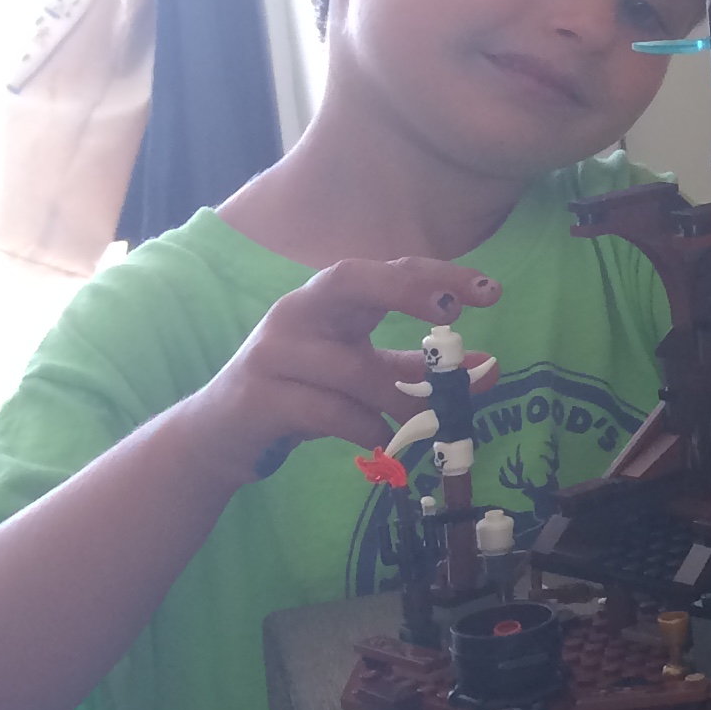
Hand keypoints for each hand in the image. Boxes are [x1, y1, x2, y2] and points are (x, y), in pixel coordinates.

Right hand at [172, 259, 502, 485]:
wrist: (219, 436)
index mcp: (330, 301)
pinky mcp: (257, 396)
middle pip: (349, 279)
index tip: (491, 291)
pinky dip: (361, 426)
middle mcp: (298, 312)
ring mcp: (272, 351)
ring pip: (349, 366)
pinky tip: (377, 439)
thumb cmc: (303, 395)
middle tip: (451, 313)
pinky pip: (324, 409)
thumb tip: (488, 369)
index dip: (439, 275)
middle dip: (404, 289)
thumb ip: (422, 372)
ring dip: (398, 399)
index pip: (388, 270)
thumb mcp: (367, 378)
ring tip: (425, 424)